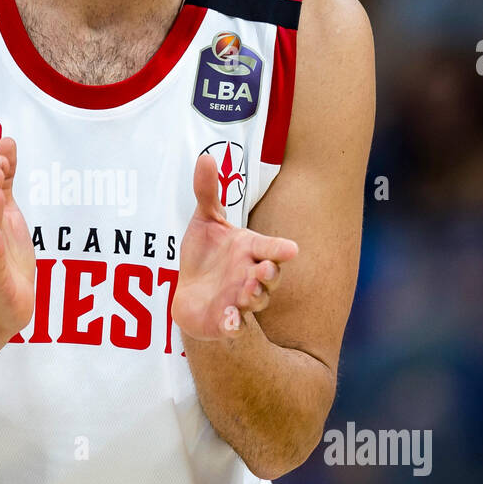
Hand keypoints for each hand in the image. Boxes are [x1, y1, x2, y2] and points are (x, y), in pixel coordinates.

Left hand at [173, 153, 298, 339]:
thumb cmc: (205, 255)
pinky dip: (234, 325)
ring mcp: (240, 300)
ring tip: (245, 292)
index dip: (280, 249)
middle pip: (270, 276)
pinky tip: (229, 321)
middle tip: (264, 270)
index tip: (292, 248)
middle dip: (270, 274)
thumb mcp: (205, 221)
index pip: (270, 248)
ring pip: (256, 300)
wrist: (190, 294)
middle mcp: (250, 275)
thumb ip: (208, 192)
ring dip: (254, 296)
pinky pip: (235, 326)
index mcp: (250, 250)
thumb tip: (206, 157)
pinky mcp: (226, 321)